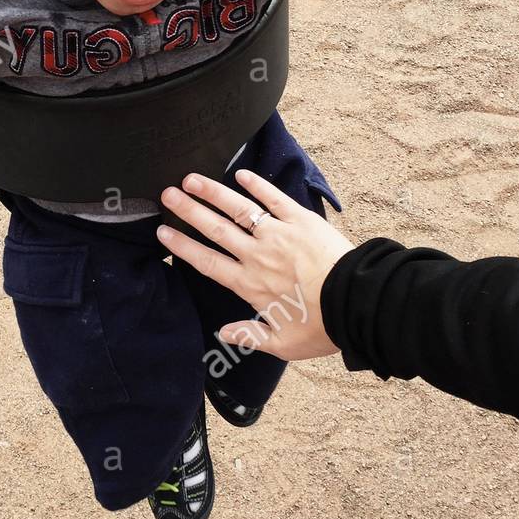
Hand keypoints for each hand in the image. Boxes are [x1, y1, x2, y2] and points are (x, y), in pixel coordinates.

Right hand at [157, 169, 354, 359]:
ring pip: (238, 208)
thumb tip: (222, 333)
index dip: (183, 246)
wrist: (355, 302)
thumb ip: (250, 337)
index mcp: (249, 284)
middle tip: (167, 194)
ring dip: (213, 192)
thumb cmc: (322, 326)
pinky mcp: (300, 220)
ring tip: (192, 178)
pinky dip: (257, 185)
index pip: (207, 261)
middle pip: (215, 229)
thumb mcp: (283, 344)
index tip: (163, 232)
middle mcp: (256, 255)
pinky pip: (274, 198)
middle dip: (188, 210)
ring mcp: (278, 234)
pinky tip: (241, 174)